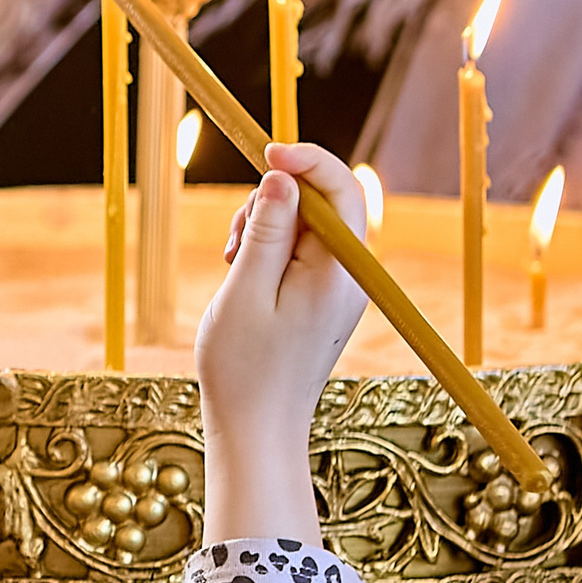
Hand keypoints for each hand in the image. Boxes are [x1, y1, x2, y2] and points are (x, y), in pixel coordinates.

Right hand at [195, 143, 367, 546]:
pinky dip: (270, 251)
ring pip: (307, 225)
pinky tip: (243, 275)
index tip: (265, 152)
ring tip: (233, 263)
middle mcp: (348, 276)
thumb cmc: (244, 370)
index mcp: (336, 272)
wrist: (256, 430)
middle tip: (235, 240)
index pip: (340, 188)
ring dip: (267, 227)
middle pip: (322, 201)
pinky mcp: (322, 299)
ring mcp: (338, 288)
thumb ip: (267, 231)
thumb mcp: (244, 293)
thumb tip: (283, 179)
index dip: (305, 160)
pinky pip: (302, 252)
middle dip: (275, 200)